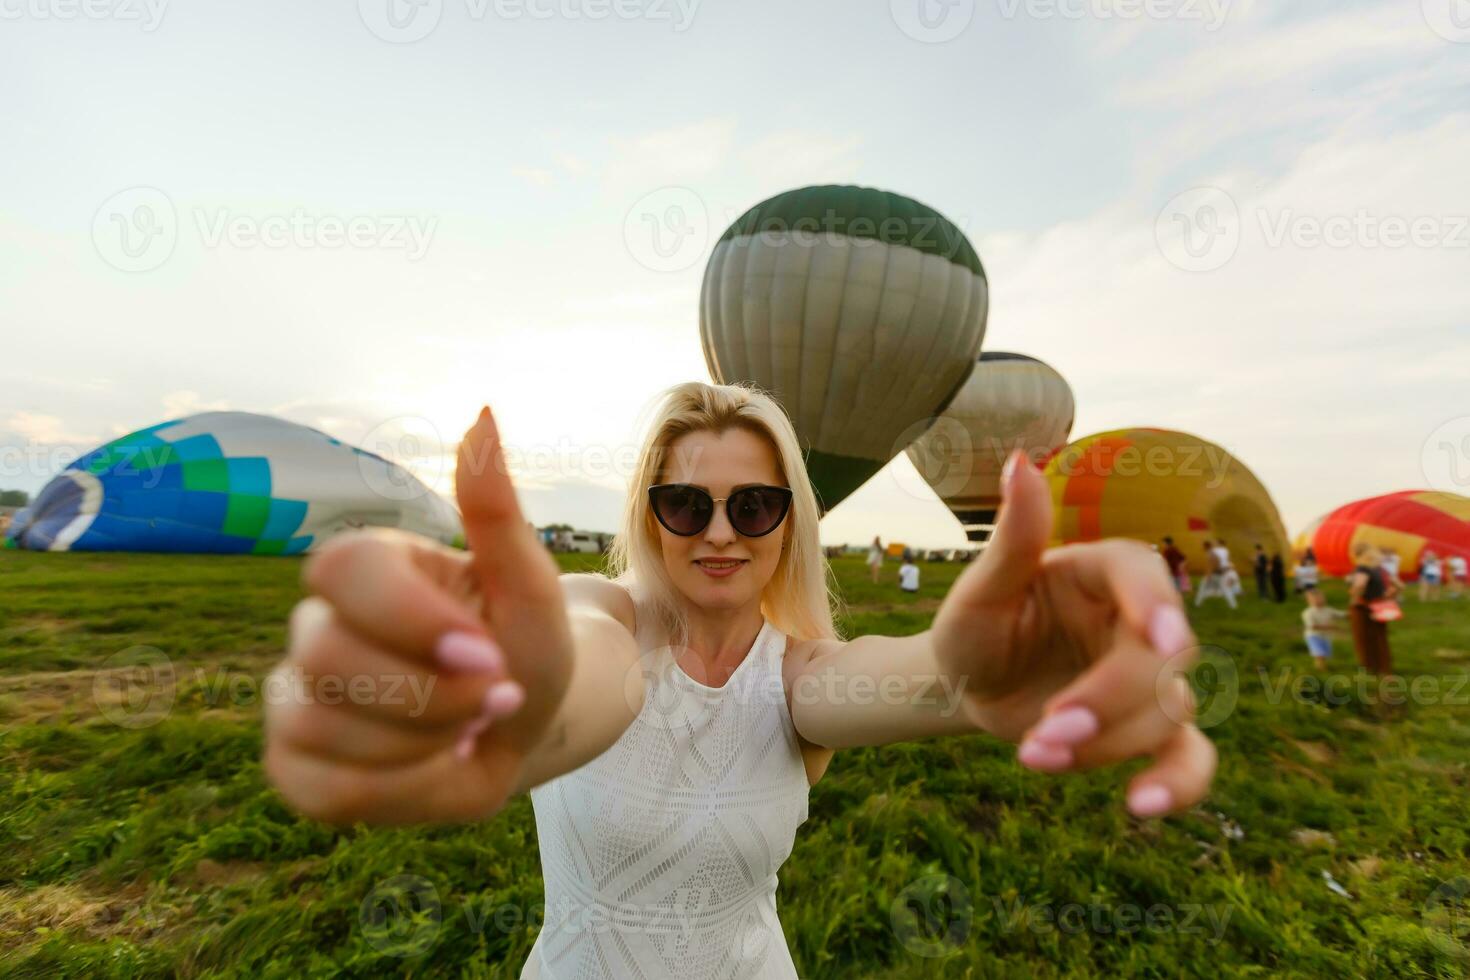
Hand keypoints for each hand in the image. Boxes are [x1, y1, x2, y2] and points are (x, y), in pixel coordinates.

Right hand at [262, 406, 573, 824]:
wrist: (525, 727)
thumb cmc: (524, 646)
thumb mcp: (530, 587)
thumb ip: (498, 510)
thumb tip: (485, 415)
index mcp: (367, 568)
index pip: (341, 569)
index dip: (413, 620)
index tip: (487, 651)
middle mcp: (314, 625)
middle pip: (328, 657)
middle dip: (432, 693)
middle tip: (495, 696)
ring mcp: (294, 699)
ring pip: (325, 728)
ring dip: (426, 741)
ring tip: (466, 725)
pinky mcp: (294, 767)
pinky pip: (326, 790)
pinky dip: (403, 788)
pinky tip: (437, 764)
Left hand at [930, 451, 1216, 817]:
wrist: (967, 687)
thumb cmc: (972, 627)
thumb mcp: (980, 591)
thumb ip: (1011, 536)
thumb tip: (1019, 460)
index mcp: (1101, 572)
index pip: (1145, 576)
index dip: (1157, 604)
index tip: (1156, 638)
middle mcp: (1135, 621)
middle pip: (1161, 658)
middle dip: (1109, 700)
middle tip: (1044, 731)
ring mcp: (1148, 678)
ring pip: (1167, 712)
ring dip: (1107, 744)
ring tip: (1034, 756)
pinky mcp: (1146, 730)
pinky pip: (1188, 757)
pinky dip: (1177, 785)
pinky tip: (1141, 808)